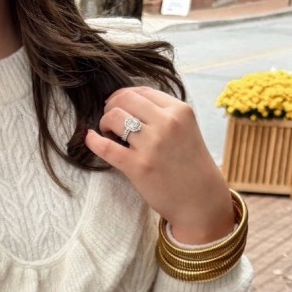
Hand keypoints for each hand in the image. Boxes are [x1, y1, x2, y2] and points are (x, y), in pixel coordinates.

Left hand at [84, 86, 234, 243]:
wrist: (201, 201)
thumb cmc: (192, 167)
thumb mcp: (187, 130)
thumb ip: (164, 115)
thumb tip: (129, 104)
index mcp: (180, 111)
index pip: (143, 91)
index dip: (124, 95)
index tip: (118, 103)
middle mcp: (166, 124)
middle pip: (126, 99)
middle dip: (111, 105)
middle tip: (109, 118)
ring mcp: (152, 145)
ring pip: (114, 117)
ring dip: (105, 122)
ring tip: (108, 132)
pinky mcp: (138, 166)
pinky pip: (106, 147)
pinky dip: (93, 141)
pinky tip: (90, 138)